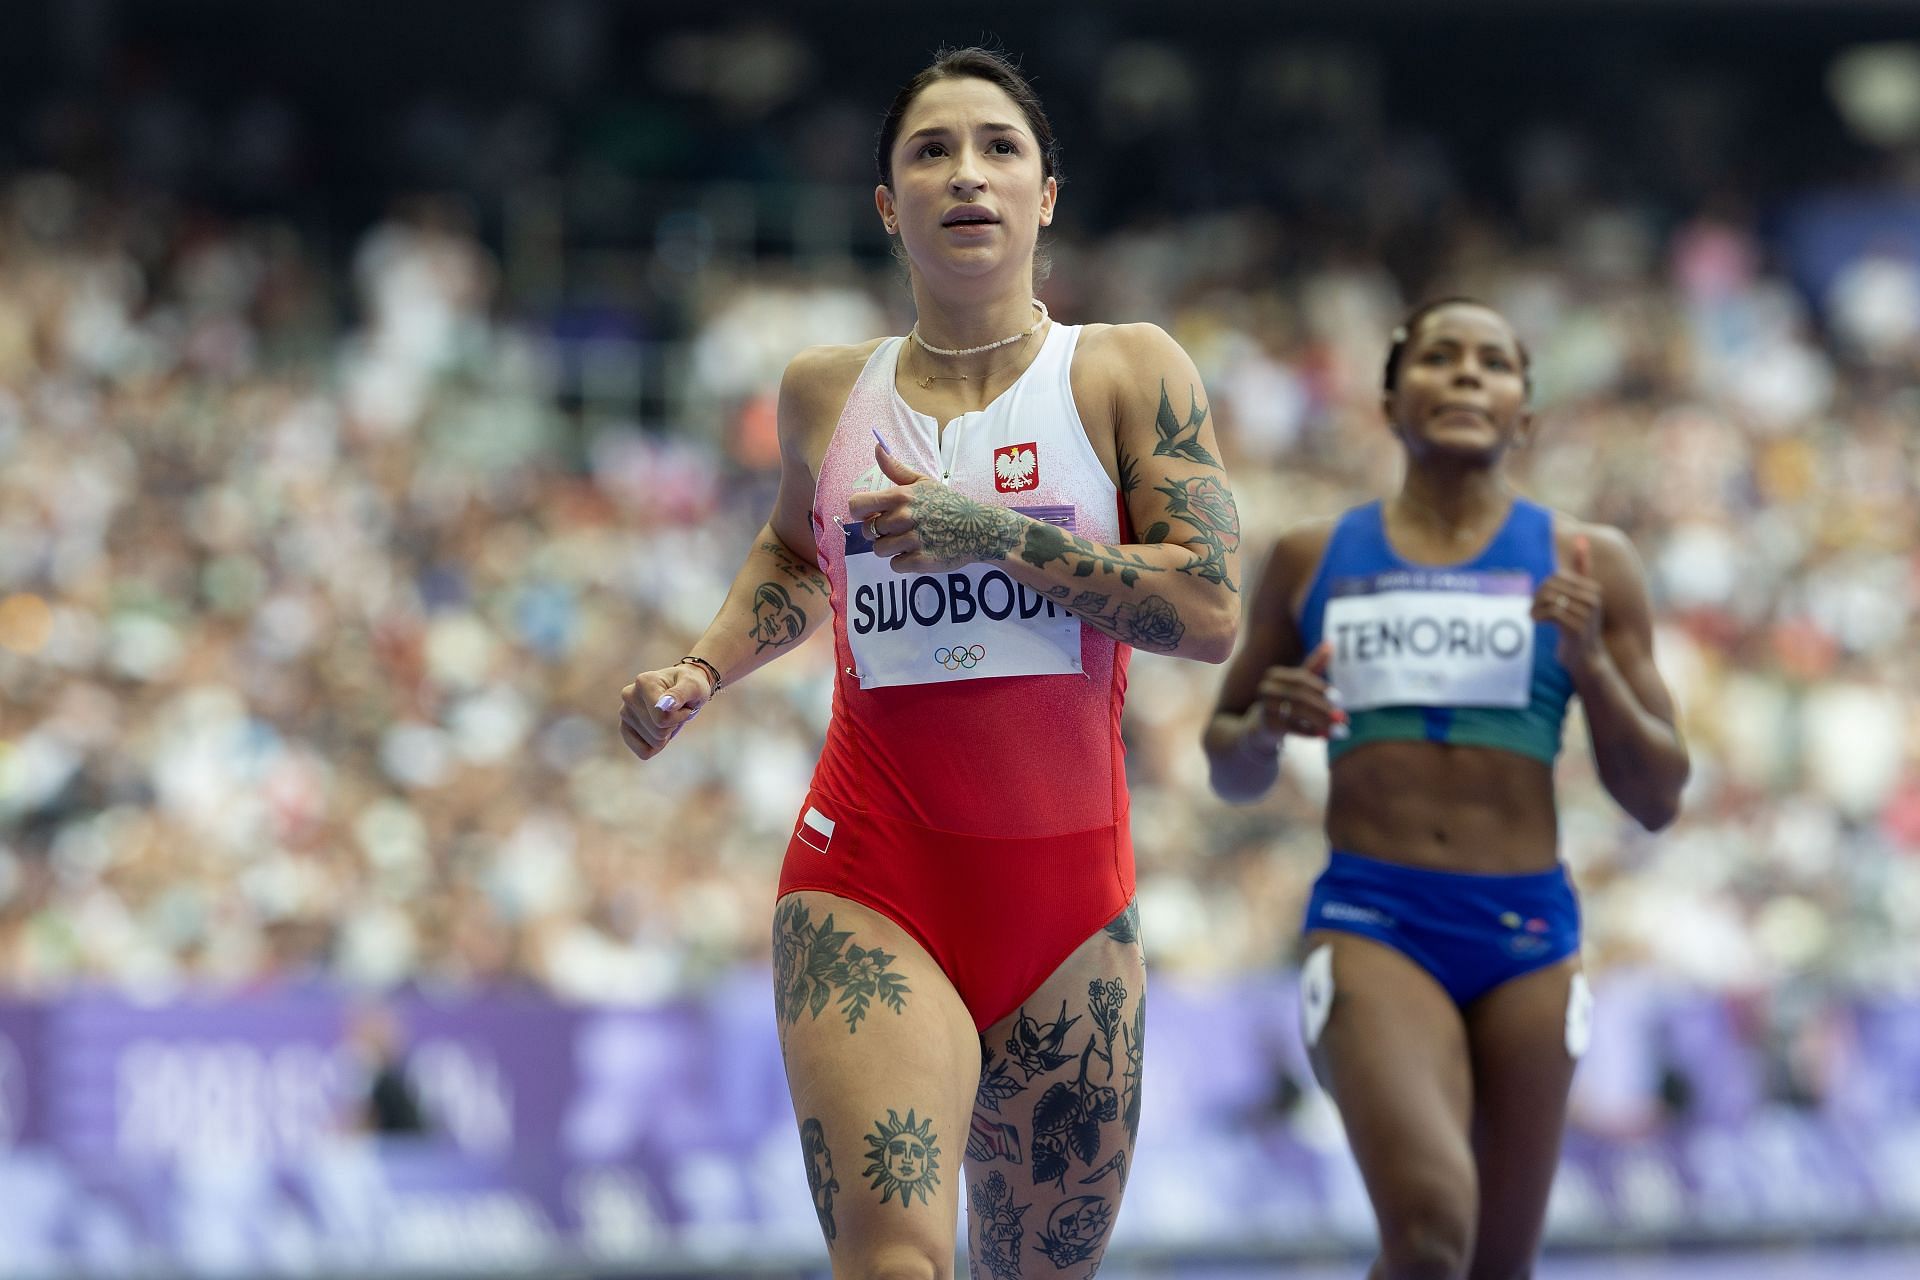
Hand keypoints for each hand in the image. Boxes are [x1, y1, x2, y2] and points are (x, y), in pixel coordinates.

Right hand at [618, 662, 713, 760]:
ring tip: (668, 715)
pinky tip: (659, 728)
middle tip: (676, 710)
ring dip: (667, 733)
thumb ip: (680, 694)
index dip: (679, 716)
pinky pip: (644, 752)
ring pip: (654, 743)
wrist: (683, 687)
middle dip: (673, 724)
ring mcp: (625, 713)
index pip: (663, 718)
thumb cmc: (690, 685)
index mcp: (644, 682)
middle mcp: (629, 696)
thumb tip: (664, 705)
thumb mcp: (693, 686)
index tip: (683, 704)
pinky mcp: (625, 729)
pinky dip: (657, 746)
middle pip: (659, 731)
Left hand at [845, 443, 1023, 572]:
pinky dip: (904, 562)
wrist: (980, 529)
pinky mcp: (921, 561)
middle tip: (901, 529)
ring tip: (911, 541)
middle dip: (880, 532)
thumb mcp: (924, 483)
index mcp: (901, 496)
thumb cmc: (949, 504)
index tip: (873, 515)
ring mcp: (912, 540)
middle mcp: (904, 517)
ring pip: (879, 550)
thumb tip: (877, 447)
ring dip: (891, 548)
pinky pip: (895, 566)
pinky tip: (919, 552)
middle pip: (868, 531)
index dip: (861, 512)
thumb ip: (896, 469)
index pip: (857, 505)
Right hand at [1253, 642, 1347, 740]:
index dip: (1322, 688)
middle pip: (1300, 695)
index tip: (1340, 699)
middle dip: (1324, 707)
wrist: (1258, 729)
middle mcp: (1266, 688)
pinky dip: (1311, 732)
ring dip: (1322, 721)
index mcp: (1274, 674)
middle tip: (1343, 717)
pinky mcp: (1265, 725)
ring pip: (1297, 712)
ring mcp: (1264, 707)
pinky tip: (1325, 736)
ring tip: (1341, 730)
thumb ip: (1313, 665)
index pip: (1301, 678)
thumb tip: (1331, 644)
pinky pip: (1292, 728)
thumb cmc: (1283, 702)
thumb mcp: (1297, 684)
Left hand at [1532, 533, 1603, 673]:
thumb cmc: (1580, 627)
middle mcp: (1593, 599)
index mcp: (1593, 589)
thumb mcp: (1582, 597)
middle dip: (1536, 596)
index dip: (1542, 587)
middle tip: (1532, 609)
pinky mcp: (1578, 627)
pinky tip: (1535, 621)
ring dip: (1535, 607)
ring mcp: (1587, 614)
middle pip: (1551, 585)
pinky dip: (1537, 616)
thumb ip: (1582, 570)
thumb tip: (1581, 539)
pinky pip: (1551, 612)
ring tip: (1533, 616)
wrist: (1587, 659)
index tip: (1538, 600)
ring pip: (1549, 598)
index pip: (1557, 576)